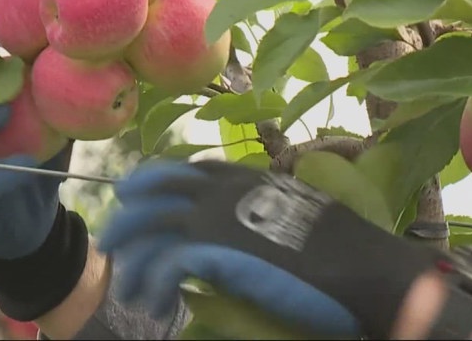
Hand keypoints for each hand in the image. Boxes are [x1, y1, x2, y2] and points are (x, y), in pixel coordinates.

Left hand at [98, 160, 360, 337]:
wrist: (361, 265)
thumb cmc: (341, 241)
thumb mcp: (295, 207)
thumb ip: (259, 206)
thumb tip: (242, 219)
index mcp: (240, 177)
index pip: (183, 171)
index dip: (151, 182)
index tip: (133, 195)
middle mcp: (219, 192)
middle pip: (154, 196)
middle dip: (127, 219)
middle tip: (110, 243)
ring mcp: (213, 220)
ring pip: (151, 232)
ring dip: (135, 262)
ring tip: (129, 289)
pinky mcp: (213, 252)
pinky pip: (165, 266)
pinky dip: (154, 284)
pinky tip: (155, 301)